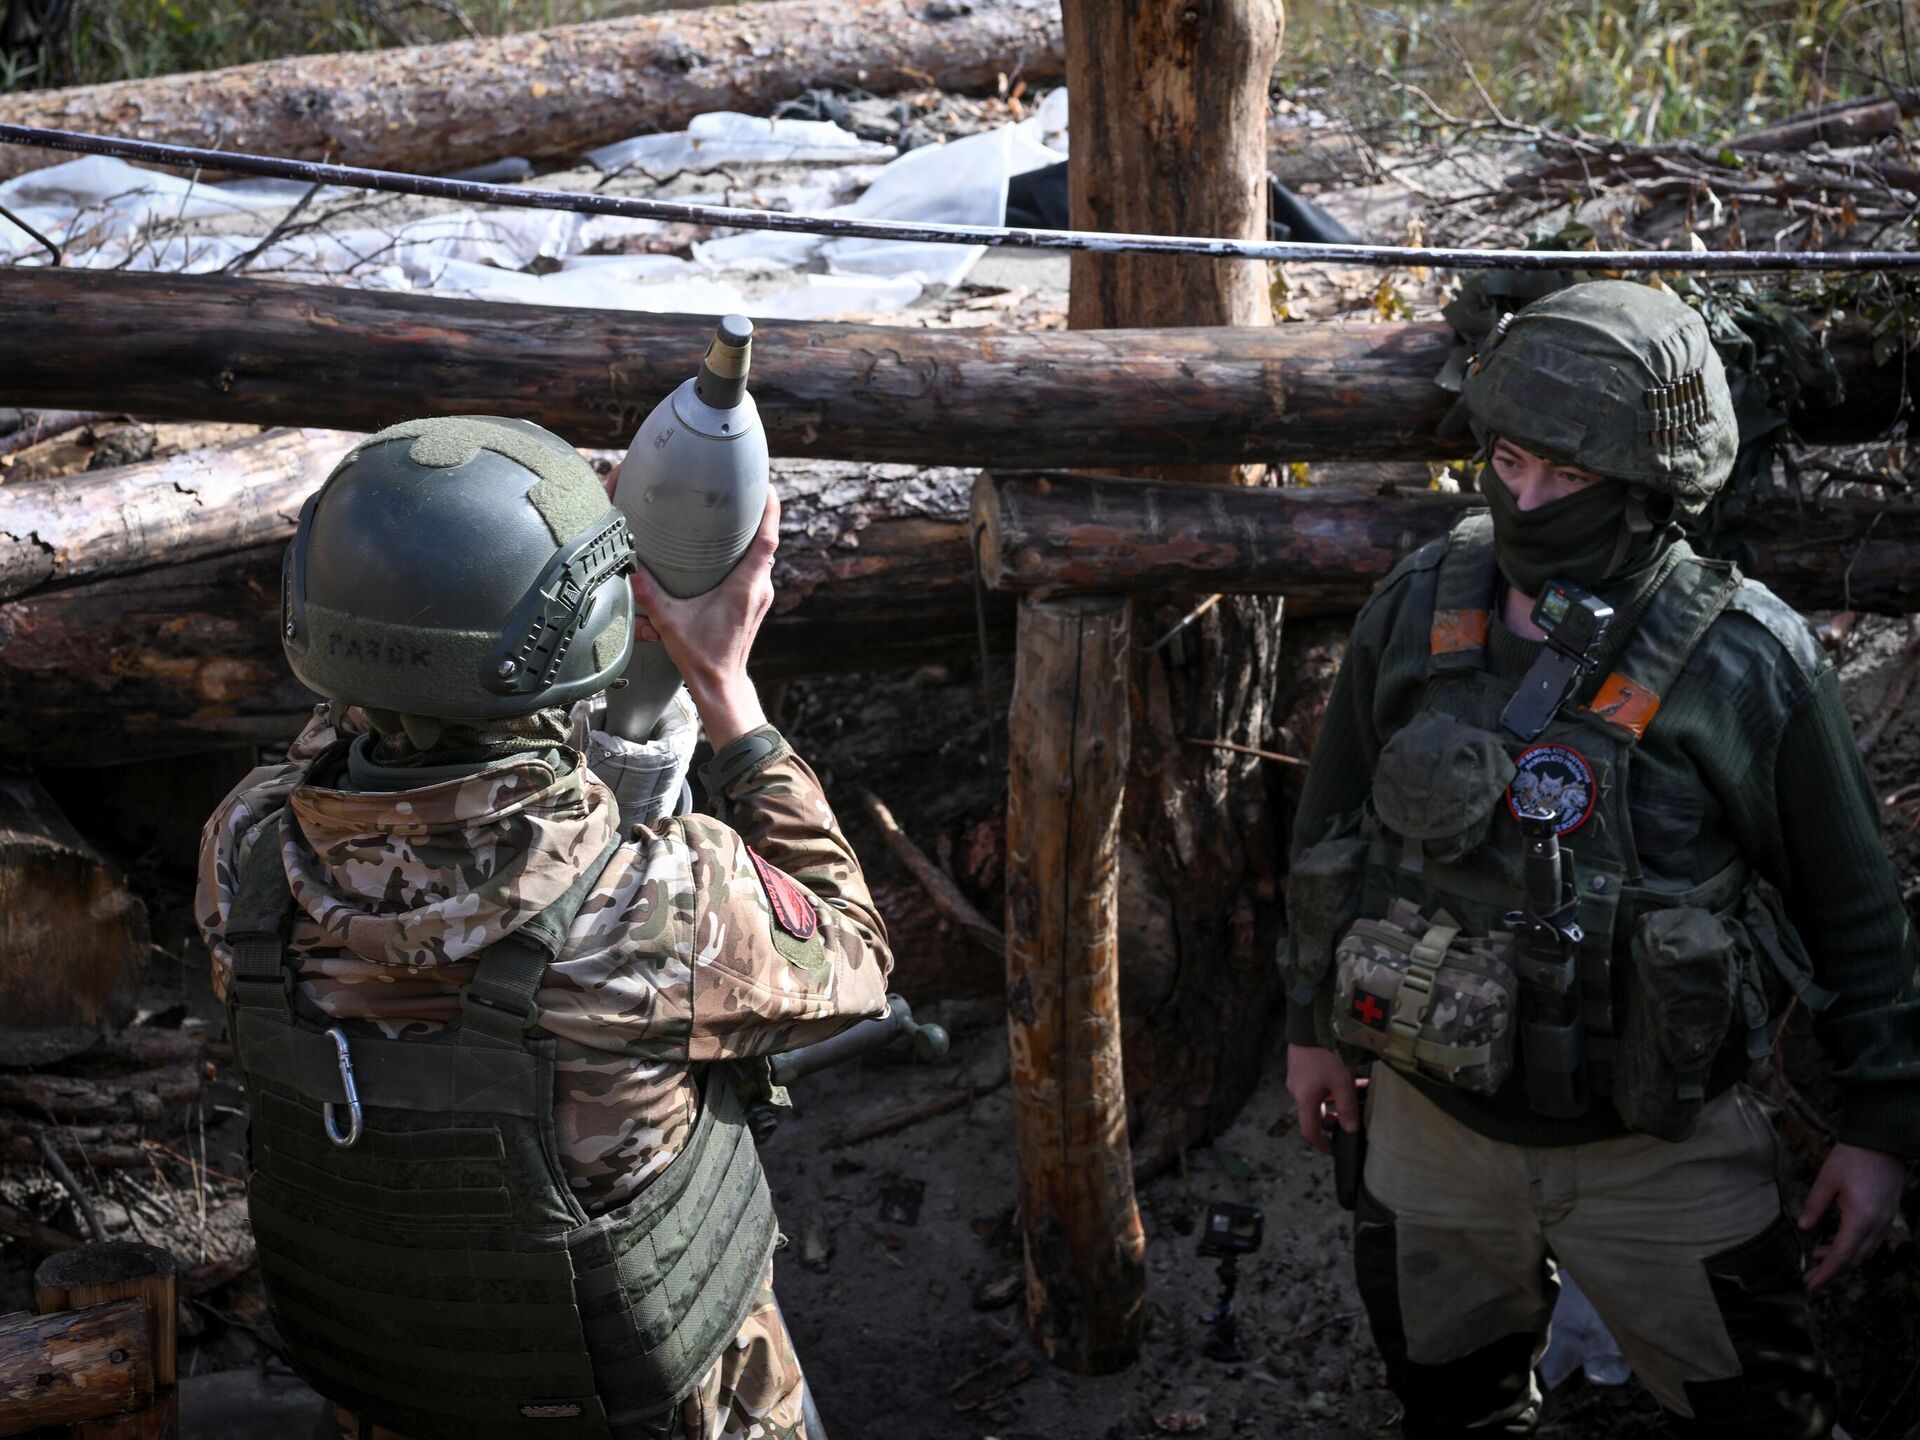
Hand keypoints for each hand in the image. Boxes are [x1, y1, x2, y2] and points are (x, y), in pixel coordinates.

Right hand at [628, 488, 780, 749]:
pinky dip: (747, 552)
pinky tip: (729, 545)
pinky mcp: (755, 602)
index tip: (764, 486)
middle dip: (758, 514)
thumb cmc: (701, 656)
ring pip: (763, 555)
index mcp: (746, 587)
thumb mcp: (670, 623)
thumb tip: (630, 568)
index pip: (767, 539)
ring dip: (753, 533)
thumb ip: (649, 595)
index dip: (769, 510)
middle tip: (742, 489)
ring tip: (735, 510)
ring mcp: (760, 595)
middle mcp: (759, 587)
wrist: (721, 684)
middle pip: (767, 541)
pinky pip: (757, 568)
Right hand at [1287, 1044, 1360, 1153]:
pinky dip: (1331, 1086)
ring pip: (1318, 1096)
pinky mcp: (1301, 1063)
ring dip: (1335, 1099)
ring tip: (1357, 1092)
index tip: (1334, 1149)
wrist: (1311, 1022)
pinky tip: (1350, 1076)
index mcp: (1305, 1099)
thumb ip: (1347, 1109)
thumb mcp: (1342, 1083)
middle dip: (1334, 1118)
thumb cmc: (1326, 1053)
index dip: (1321, 1144)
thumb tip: (1350, 1130)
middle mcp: (1297, 1090)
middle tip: (1352, 1119)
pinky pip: (1316, 1082)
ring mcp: (1298, 1076)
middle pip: (1314, 1113)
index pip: (1309, 1131)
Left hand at [1798, 1142, 1908, 1290]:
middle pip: (1854, 1259)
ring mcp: (1885, 1222)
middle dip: (1831, 1271)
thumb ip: (1814, 1205)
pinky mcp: (1887, 1216)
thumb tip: (1805, 1227)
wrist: (1883, 1143)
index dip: (1825, 1273)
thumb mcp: (1827, 1179)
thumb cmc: (1853, 1158)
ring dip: (1842, 1259)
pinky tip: (1837, 1243)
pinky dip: (1854, 1248)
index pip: (1841, 1256)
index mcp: (1860, 1220)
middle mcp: (1877, 1226)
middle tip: (1810, 1276)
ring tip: (1817, 1257)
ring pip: (1864, 1252)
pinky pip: (1871, 1242)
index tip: (1810, 1285)